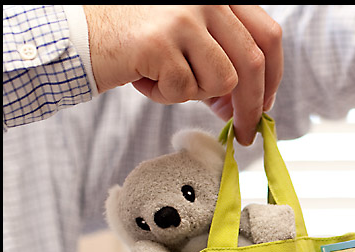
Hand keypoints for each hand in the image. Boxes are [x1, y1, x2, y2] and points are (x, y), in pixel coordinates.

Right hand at [84, 5, 282, 144]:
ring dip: (196, 92)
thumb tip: (251, 108)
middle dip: (252, 106)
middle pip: (253, 63)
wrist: (81, 32)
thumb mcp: (191, 42)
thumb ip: (224, 64)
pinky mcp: (160, 42)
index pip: (268, 36)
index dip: (274, 76)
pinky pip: (185, 90)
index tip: (266, 103)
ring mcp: (184, 16)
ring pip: (222, 80)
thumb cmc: (139, 40)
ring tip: (165, 76)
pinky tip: (144, 76)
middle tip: (244, 132)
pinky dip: (165, 94)